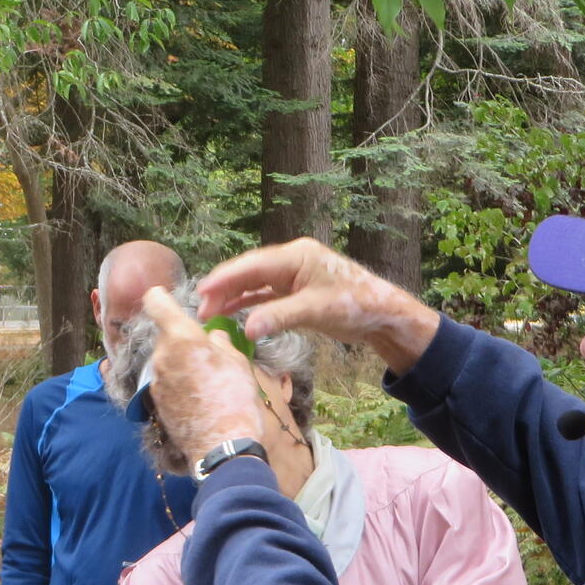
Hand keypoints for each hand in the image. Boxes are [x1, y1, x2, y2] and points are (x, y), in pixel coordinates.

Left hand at [138, 289, 264, 465]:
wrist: (223, 446)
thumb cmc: (235, 400)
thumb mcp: (238, 362)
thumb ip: (220, 342)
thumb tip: (212, 338)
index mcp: (181, 338)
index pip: (156, 302)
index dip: (161, 297)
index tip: (168, 300)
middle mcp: (161, 356)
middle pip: (167, 336)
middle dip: (183, 340)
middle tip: (209, 356)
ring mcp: (156, 381)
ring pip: (167, 360)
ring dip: (181, 364)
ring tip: (207, 382)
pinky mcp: (156, 402)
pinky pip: (166, 382)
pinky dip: (178, 384)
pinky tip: (199, 398)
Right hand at [196, 238, 439, 372]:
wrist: (382, 314)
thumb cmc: (355, 304)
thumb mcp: (316, 311)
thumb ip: (279, 317)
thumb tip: (247, 329)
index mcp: (296, 256)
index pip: (253, 265)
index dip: (225, 278)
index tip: (203, 291)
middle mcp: (292, 261)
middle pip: (249, 272)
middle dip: (224, 289)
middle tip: (202, 309)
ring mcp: (293, 275)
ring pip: (255, 284)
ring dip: (233, 297)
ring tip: (211, 314)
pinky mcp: (296, 291)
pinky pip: (266, 295)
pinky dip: (249, 304)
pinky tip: (232, 312)